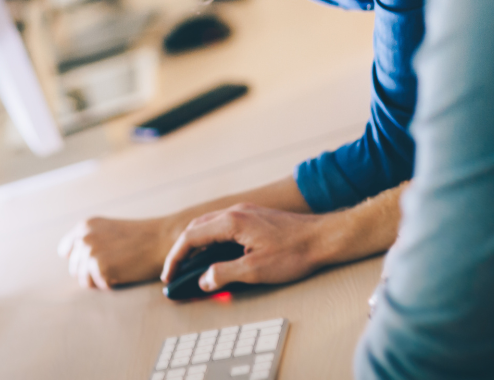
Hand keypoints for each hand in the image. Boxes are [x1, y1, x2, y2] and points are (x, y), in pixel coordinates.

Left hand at [58, 216, 176, 288]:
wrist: (161, 239)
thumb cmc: (139, 238)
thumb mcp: (108, 231)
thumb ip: (90, 240)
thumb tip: (72, 259)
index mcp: (84, 226)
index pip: (66, 251)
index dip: (79, 259)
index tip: (95, 261)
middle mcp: (83, 238)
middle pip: (75, 268)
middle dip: (91, 271)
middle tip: (114, 265)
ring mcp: (90, 253)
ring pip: (84, 280)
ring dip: (100, 280)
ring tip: (119, 268)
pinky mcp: (100, 268)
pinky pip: (99, 286)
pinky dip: (111, 284)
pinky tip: (124, 272)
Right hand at [161, 203, 328, 293]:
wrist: (325, 238)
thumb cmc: (294, 253)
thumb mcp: (255, 270)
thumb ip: (224, 274)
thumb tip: (204, 281)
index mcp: (231, 222)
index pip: (191, 237)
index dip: (176, 258)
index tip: (169, 275)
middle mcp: (235, 212)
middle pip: (197, 228)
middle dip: (182, 250)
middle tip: (175, 272)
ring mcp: (246, 212)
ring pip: (210, 226)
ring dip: (197, 245)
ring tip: (191, 266)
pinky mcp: (255, 218)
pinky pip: (223, 226)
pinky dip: (211, 241)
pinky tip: (216, 255)